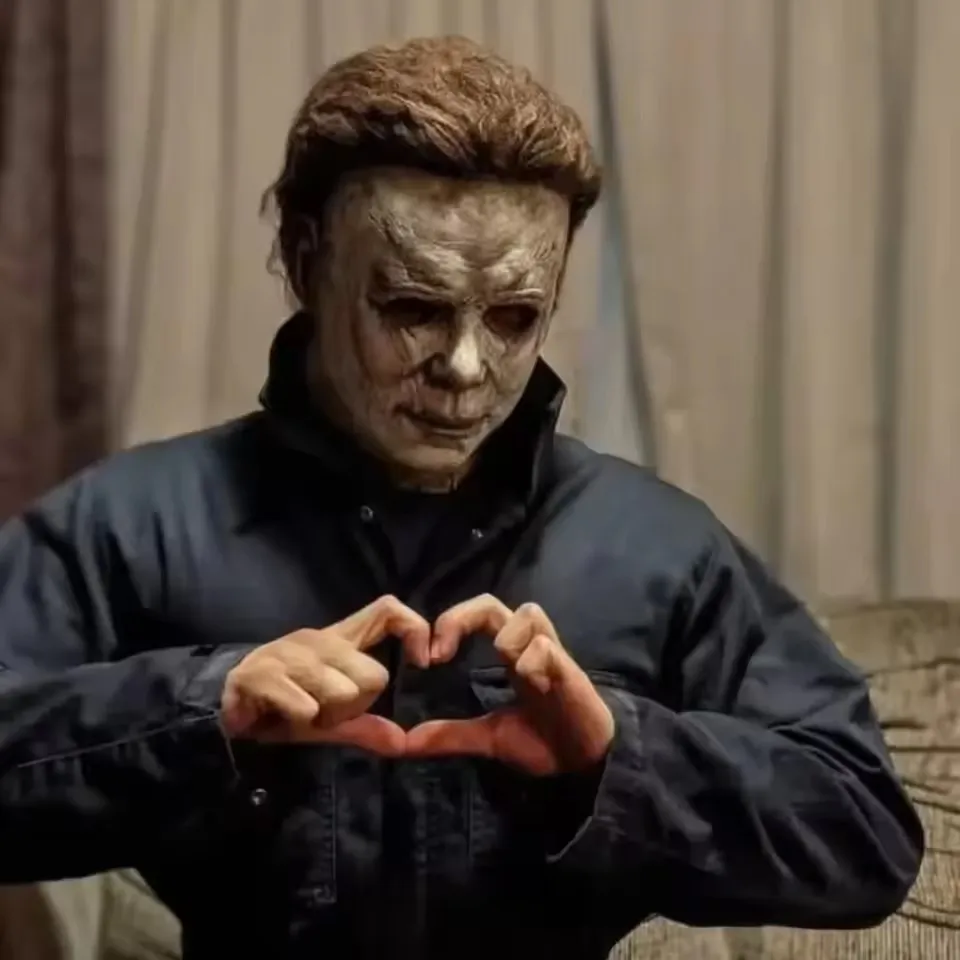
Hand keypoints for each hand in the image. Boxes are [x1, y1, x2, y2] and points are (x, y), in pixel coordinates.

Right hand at [221, 595, 429, 755]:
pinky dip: (302, 721)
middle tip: (328, 713)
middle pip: (373, 673)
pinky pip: (306, 707)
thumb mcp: (331, 719)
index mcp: (339, 639)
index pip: (387, 610)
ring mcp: (287, 652)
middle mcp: (317, 638)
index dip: (414, 628)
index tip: (424, 662)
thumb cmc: (283, 709)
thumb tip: (402, 742)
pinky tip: (285, 719)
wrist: (221, 712)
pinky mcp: (259, 673)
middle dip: (357, 706)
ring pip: (343, 691)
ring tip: (306, 715)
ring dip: (327, 716)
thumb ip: (366, 727)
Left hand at [405, 595, 614, 774]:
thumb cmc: (543, 740)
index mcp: (507, 653)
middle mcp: (527, 645)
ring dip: (505, 635)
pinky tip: (529, 683)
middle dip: (461, 618)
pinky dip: (532, 659)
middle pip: (490, 603)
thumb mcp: (489, 738)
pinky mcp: (570, 671)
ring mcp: (550, 655)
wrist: (585, 762)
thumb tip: (407, 742)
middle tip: (440, 652)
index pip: (476, 614)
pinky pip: (547, 647)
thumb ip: (451, 735)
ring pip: (526, 613)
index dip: (450, 623)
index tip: (427, 658)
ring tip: (500, 664)